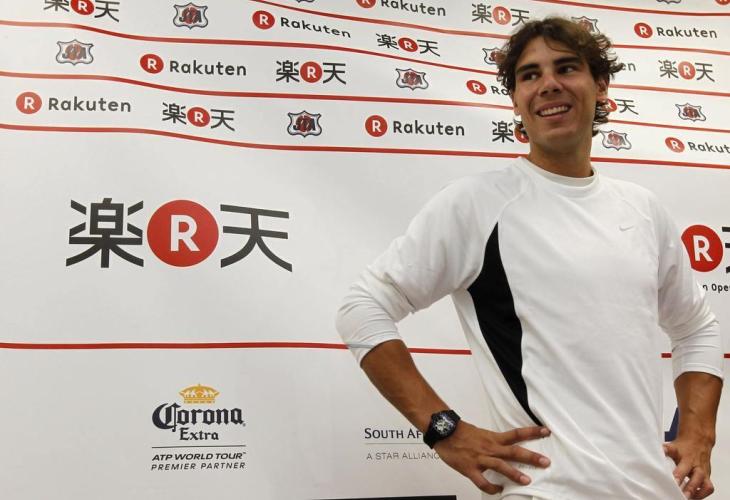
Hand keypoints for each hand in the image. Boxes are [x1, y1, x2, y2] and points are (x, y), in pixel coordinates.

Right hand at [434, 420, 550, 494]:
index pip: (516, 434)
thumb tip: (506, 447)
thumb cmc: (461, 433)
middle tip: (545, 462)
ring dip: (514, 473)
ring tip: (526, 480)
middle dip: (531, 457)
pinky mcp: (470, 468)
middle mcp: (490, 448)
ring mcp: (480, 458)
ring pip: (500, 466)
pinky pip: (482, 481)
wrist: (443, 432)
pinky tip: (498, 490)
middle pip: (514, 451)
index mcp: (493, 438)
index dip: (532, 432)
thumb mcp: (481, 434)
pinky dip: (491, 487)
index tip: (546, 431)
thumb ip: (494, 442)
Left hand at [664, 437, 714, 498]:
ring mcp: (704, 472)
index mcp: (687, 459)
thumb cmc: (683, 447)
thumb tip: (652, 452)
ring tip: (687, 498)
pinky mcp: (707, 477)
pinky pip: (708, 488)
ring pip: (705, 485)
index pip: (683, 468)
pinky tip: (692, 497)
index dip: (678, 476)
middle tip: (681, 495)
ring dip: (697, 494)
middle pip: (696, 478)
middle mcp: (697, 466)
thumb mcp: (672, 447)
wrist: (698, 441)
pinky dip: (701, 494)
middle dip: (689, 488)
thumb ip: (663, 451)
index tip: (673, 482)